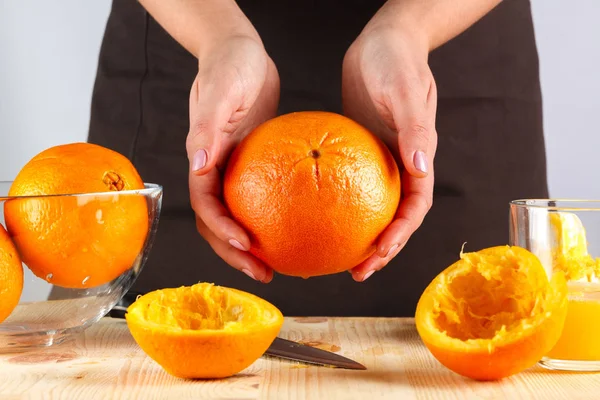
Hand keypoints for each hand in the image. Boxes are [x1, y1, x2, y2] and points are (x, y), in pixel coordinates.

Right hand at [187, 36, 278, 282]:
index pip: (206, 207)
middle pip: (219, 224)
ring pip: (239, 216)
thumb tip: (198, 167)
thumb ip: (207, 129)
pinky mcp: (254, 163)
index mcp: (204, 159)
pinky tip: (301, 227)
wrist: (240, 51)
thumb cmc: (228, 67)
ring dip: (253, 245)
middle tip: (267, 274)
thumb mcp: (220, 94)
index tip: (248, 246)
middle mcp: (215, 170)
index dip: (222, 232)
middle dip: (238, 254)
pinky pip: (262, 196)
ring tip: (281, 264)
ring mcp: (234, 169)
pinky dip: (275, 217)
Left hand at [342, 23, 437, 281]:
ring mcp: (379, 160)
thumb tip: (421, 166)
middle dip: (380, 249)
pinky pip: (347, 183)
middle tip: (356, 272)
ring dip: (358, 234)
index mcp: (418, 157)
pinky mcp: (358, 151)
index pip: (414, 208)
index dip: (400, 236)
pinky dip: (335, 203)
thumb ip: (416, 127)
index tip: (379, 255)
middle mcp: (401, 164)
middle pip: (394, 217)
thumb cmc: (398, 62)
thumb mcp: (407, 91)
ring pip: (370, 206)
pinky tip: (311, 213)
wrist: (383, 41)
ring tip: (335, 257)